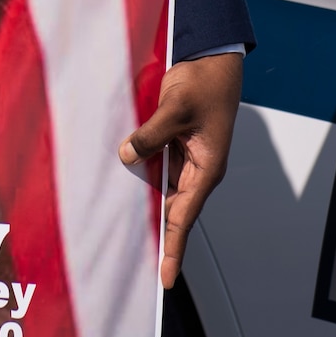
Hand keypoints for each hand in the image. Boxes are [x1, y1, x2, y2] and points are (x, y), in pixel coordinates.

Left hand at [119, 52, 243, 288]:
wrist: (212, 58)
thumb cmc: (205, 83)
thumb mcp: (175, 108)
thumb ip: (151, 134)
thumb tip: (127, 155)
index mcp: (207, 168)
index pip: (185, 217)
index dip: (174, 249)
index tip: (166, 278)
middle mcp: (198, 169)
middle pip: (173, 210)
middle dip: (157, 234)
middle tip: (138, 264)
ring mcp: (187, 157)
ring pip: (162, 189)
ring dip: (146, 205)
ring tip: (125, 232)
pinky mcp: (176, 144)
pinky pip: (157, 168)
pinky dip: (142, 177)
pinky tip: (123, 184)